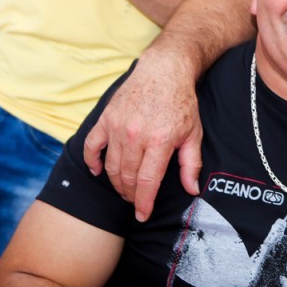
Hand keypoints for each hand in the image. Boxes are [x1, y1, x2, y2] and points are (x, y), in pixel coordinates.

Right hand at [83, 50, 202, 221]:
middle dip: (131, 195)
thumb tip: (192, 190)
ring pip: (111, 166)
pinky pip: (92, 146)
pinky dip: (92, 162)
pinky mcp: (106, 118)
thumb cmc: (182, 103)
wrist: (165, 70)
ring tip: (125, 190)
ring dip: (116, 183)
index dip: (144, 203)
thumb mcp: (194, 133)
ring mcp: (117, 126)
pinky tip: (97, 172)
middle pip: (127, 177)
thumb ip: (191, 164)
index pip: (148, 181)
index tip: (142, 215)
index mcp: (160, 140)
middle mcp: (136, 135)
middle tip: (137, 202)